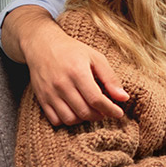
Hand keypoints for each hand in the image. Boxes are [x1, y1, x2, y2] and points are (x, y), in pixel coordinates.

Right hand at [8, 6, 129, 124]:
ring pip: (69, 119)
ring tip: (91, 111)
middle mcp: (61, 85)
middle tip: (105, 111)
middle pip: (84, 112)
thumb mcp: (96, 58)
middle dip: (99, 115)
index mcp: (77, 72)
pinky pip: (55, 120)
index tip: (119, 113)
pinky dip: (68, 120)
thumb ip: (110, 78)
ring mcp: (49, 93)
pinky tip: (76, 112)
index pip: (96, 99)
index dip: (110, 109)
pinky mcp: (41, 98)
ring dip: (84, 119)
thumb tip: (124, 98)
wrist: (42, 46)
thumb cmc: (73, 51)